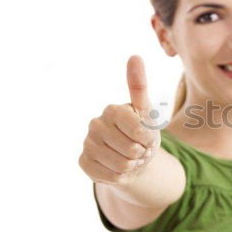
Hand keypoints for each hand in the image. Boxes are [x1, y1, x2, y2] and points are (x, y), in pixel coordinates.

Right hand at [79, 55, 161, 184]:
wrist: (133, 160)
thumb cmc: (142, 134)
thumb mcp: (148, 113)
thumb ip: (140, 87)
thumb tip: (134, 56)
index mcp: (113, 110)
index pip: (138, 129)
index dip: (148, 138)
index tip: (146, 136)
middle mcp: (95, 124)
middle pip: (131, 149)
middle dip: (141, 153)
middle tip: (138, 149)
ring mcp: (87, 144)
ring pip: (121, 165)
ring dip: (132, 166)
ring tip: (130, 158)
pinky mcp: (83, 162)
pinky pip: (109, 176)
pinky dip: (119, 176)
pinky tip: (117, 168)